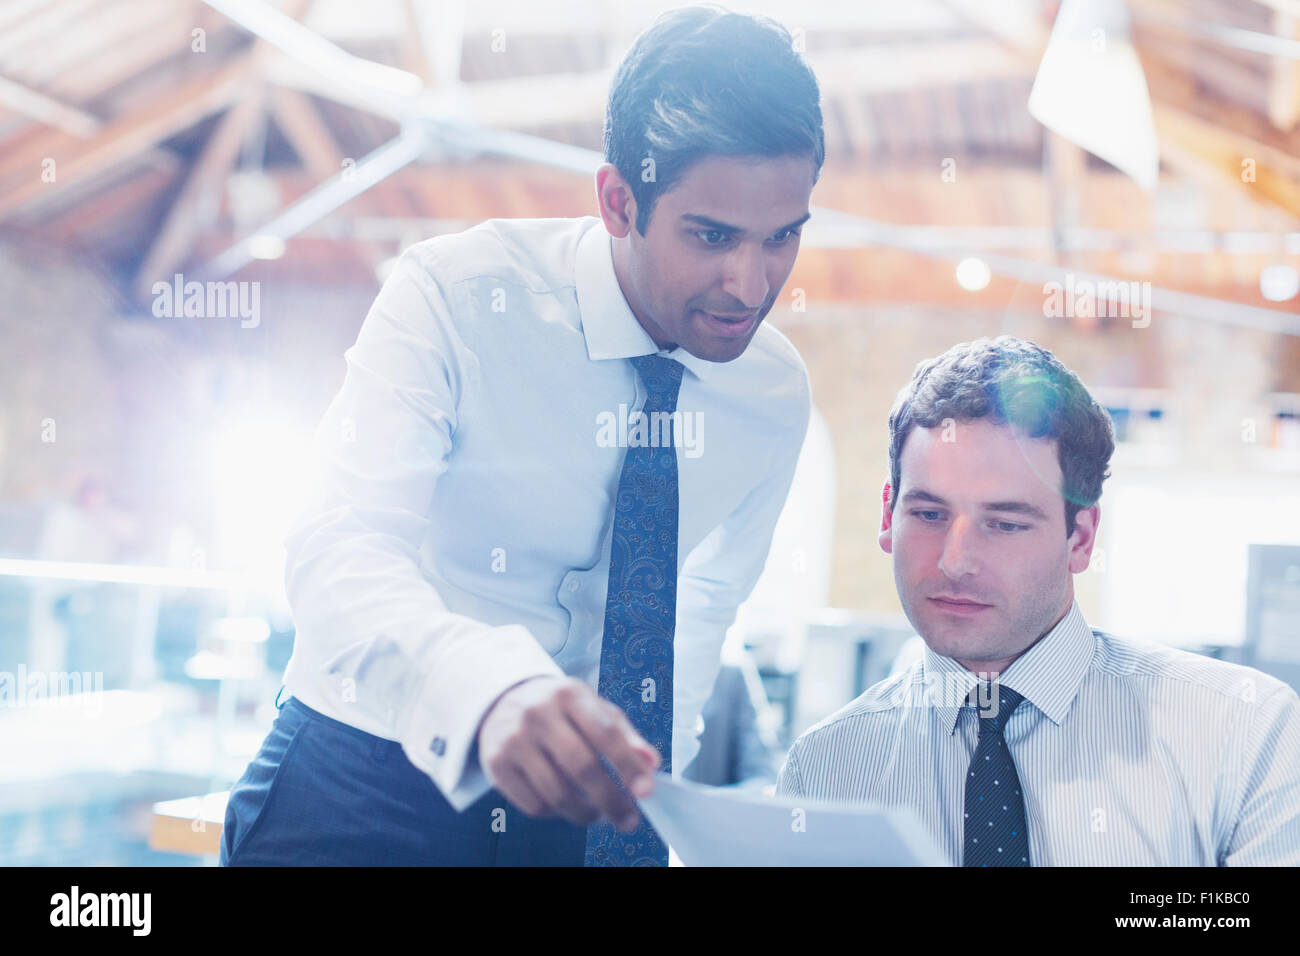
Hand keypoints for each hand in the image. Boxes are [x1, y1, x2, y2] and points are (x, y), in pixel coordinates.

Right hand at [476, 675, 659, 831]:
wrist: (503, 700)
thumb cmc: (560, 708)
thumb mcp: (592, 708)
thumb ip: (624, 734)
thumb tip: (651, 764)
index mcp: (568, 693)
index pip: (605, 733)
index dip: (628, 765)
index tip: (646, 792)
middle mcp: (538, 713)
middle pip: (582, 768)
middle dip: (612, 800)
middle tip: (629, 819)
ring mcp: (513, 739)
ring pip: (557, 793)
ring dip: (586, 813)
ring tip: (599, 814)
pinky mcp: (496, 764)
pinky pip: (534, 805)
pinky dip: (557, 814)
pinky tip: (566, 805)